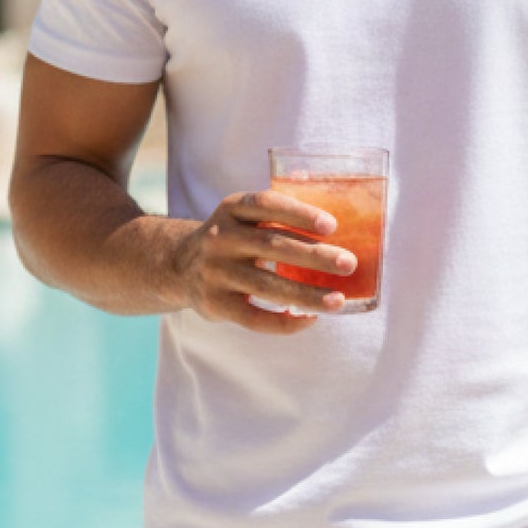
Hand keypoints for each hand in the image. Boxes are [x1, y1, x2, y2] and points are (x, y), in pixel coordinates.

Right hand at [172, 189, 356, 332]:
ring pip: (268, 286)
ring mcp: (216, 272)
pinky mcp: (215, 304)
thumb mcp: (242, 216)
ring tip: (338, 300)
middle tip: (348, 264)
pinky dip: (283, 322)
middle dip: (314, 256)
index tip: (330, 226)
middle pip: (273, 246)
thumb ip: (277, 213)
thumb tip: (334, 216)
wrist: (178, 266)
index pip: (266, 204)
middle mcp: (221, 238)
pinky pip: (254, 317)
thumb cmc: (232, 239)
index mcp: (232, 209)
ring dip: (307, 295)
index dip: (298, 213)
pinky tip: (309, 319)